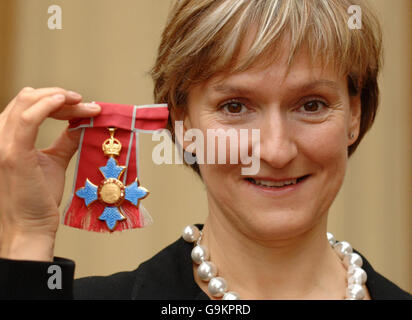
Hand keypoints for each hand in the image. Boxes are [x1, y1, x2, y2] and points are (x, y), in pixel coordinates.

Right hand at [0, 87, 100, 260]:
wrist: (30, 226)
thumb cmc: (39, 197)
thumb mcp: (53, 162)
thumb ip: (64, 142)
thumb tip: (81, 125)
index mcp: (8, 137)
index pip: (28, 106)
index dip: (55, 101)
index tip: (82, 105)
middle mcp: (0, 136)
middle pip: (28, 100)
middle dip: (59, 97)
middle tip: (86, 104)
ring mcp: (3, 144)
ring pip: (28, 103)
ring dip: (58, 97)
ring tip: (82, 102)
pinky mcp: (13, 154)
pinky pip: (29, 119)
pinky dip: (49, 105)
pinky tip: (67, 102)